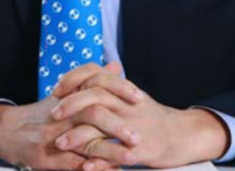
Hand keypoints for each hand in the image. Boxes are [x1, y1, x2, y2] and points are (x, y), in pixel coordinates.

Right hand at [0, 68, 139, 170]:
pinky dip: (92, 169)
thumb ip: (92, 80)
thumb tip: (116, 66)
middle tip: (138, 136)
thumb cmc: (44, 113)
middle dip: (117, 126)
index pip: (96, 86)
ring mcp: (53, 136)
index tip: (139, 98)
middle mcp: (61, 114)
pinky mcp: (46, 158)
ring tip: (132, 159)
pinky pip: (72, 165)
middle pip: (92, 113)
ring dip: (111, 153)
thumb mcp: (66, 93)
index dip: (119, 90)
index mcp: (68, 95)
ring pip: (86, 143)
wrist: (9, 131)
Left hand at [51, 64, 228, 169]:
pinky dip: (99, 160)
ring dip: (78, 135)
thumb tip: (84, 80)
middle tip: (52, 113)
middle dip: (70, 103)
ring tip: (60, 143)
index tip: (57, 89)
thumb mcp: (131, 96)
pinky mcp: (141, 147)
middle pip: (94, 94)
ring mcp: (134, 124)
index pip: (94, 72)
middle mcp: (127, 103)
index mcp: (122, 89)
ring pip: (101, 124)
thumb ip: (109, 87)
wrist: (182, 134)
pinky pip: (116, 153)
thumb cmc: (151, 116)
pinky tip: (84, 165)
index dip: (73, 78)